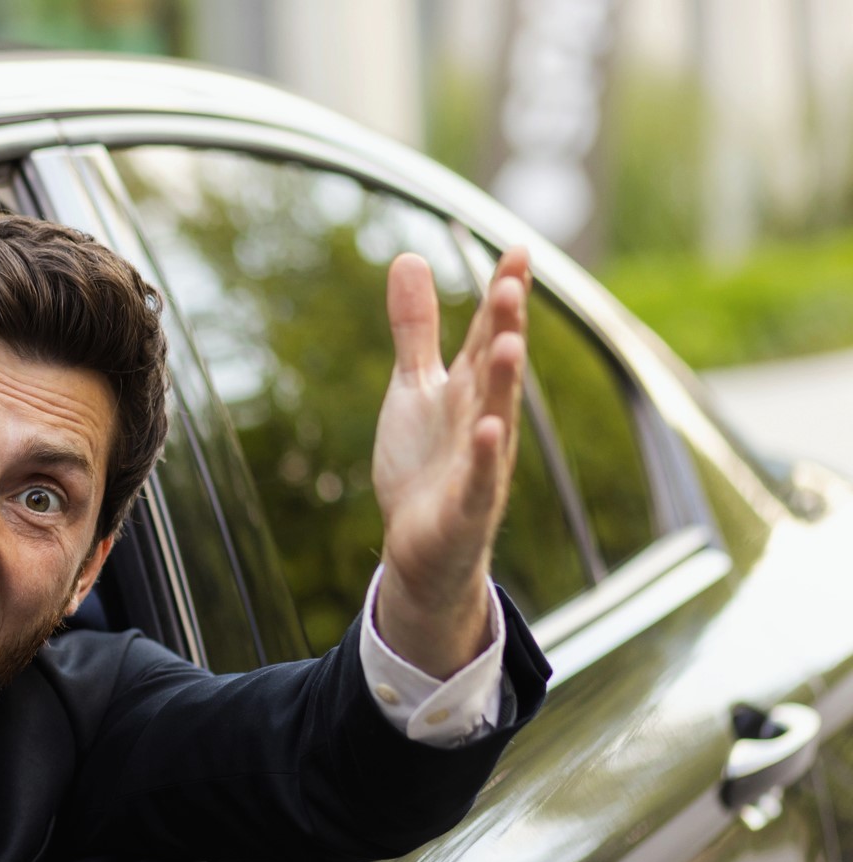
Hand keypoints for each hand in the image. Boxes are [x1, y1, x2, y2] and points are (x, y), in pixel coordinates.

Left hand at [371, 247, 529, 678]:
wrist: (421, 546)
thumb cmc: (424, 463)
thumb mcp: (414, 387)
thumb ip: (415, 328)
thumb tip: (409, 257)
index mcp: (471, 389)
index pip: (489, 333)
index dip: (502, 295)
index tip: (517, 250)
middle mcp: (483, 419)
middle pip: (496, 368)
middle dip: (505, 327)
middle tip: (510, 283)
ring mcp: (479, 463)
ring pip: (496, 417)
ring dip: (504, 383)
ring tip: (509, 342)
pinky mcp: (467, 507)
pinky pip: (480, 479)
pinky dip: (484, 456)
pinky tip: (488, 430)